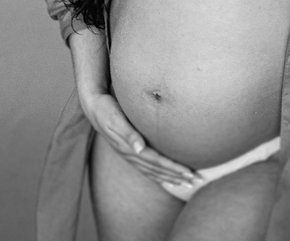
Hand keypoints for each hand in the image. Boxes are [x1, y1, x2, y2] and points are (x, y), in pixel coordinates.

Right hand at [80, 91, 202, 189]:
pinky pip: (146, 168)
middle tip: (196, 181)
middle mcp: (130, 154)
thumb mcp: (116, 118)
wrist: (93, 105)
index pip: (157, 161)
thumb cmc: (106, 109)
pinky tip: (165, 178)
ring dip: (170, 178)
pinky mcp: (128, 150)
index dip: (174, 168)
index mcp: (130, 148)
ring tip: (186, 183)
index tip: (190, 173)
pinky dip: (158, 175)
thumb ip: (129, 133)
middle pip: (157, 170)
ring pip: (152, 171)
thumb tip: (140, 148)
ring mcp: (129, 154)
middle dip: (177, 176)